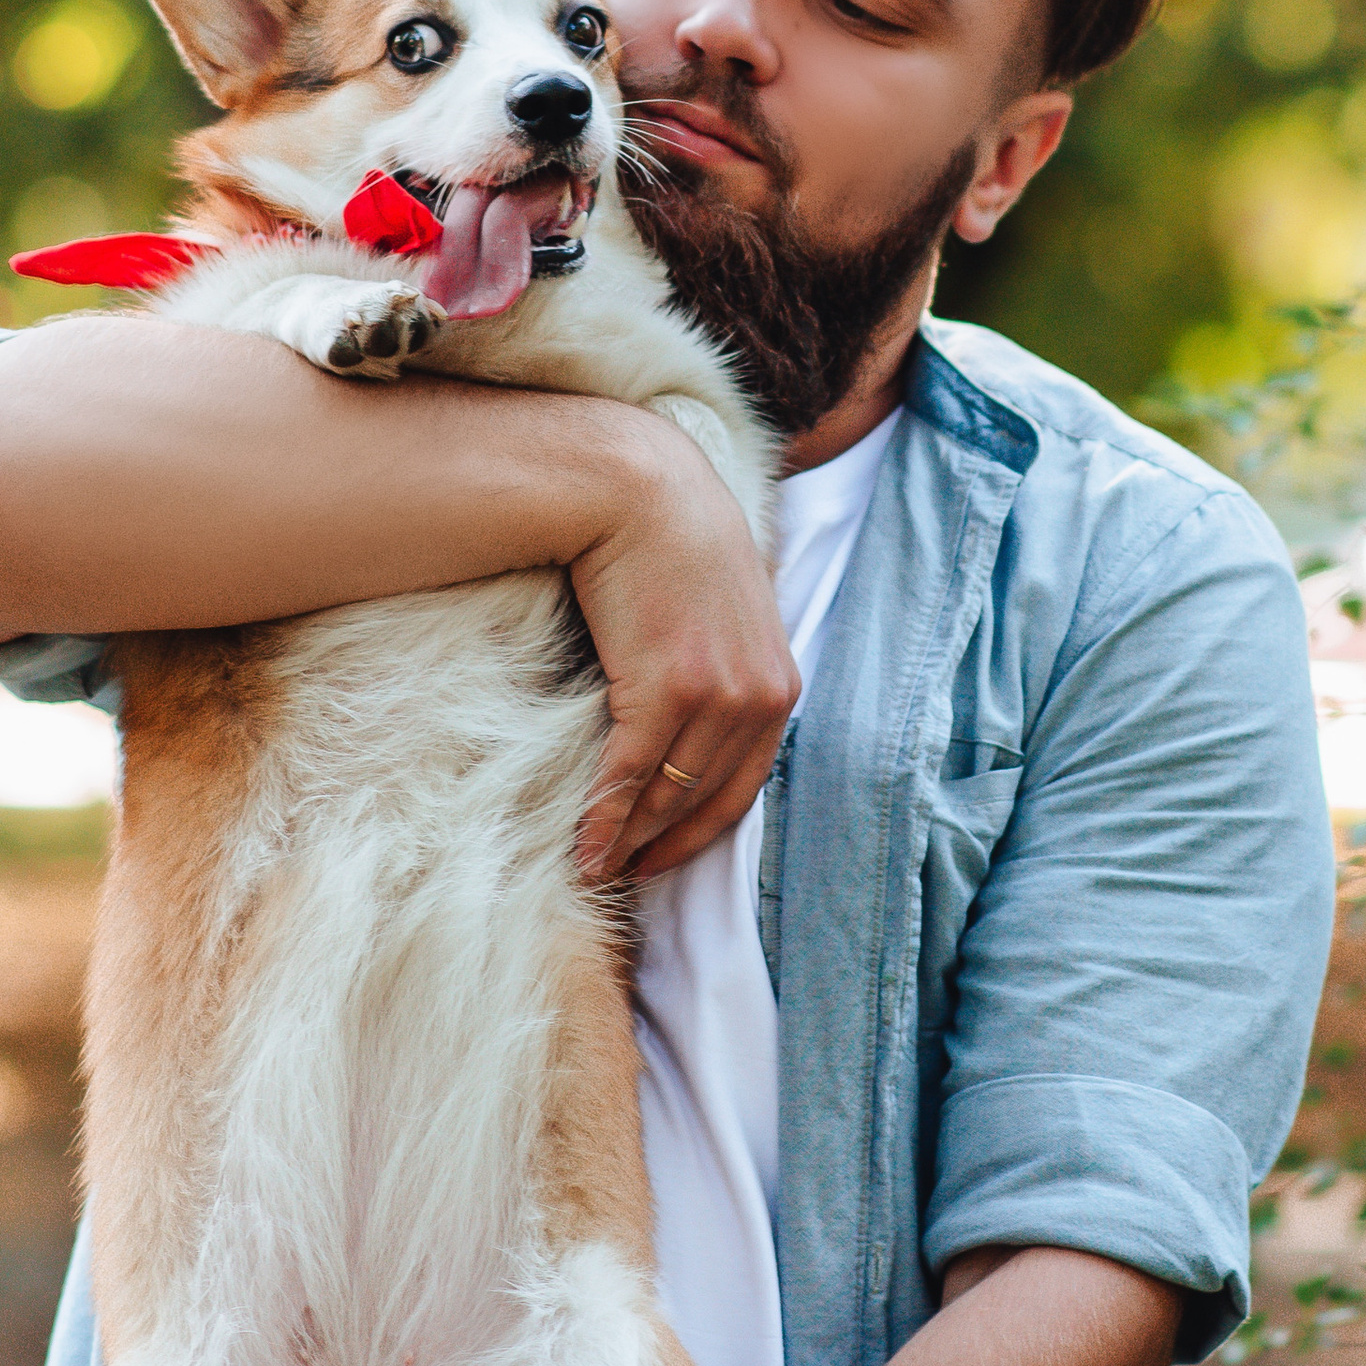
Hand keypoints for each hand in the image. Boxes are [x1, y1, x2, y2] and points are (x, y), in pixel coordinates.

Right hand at [569, 416, 795, 883]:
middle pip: (706, 799)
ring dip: (628, 841)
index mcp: (780, 684)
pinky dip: (606, 819)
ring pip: (668, 795)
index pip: (746, 785)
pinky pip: (632, 775)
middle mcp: (760, 697)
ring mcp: (718, 694)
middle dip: (663, 845)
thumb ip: (727, 667)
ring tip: (595, 869)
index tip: (664, 858)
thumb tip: (699, 718)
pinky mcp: (669, 687)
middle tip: (623, 876)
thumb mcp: (726, 611)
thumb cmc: (672, 544)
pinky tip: (585, 848)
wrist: (640, 490)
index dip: (701, 830)